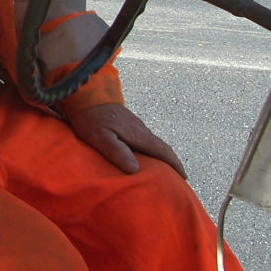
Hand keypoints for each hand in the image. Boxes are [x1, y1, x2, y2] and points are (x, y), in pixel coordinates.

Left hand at [67, 103, 188, 178]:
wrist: (86, 92)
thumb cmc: (91, 116)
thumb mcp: (100, 137)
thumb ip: (117, 151)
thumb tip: (135, 170)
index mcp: (138, 134)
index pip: (162, 151)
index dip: (175, 164)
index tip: (184, 177)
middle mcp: (140, 129)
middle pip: (161, 147)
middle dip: (172, 162)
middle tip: (178, 178)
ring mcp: (134, 125)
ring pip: (153, 143)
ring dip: (161, 156)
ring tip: (163, 171)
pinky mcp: (127, 123)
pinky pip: (144, 139)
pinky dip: (150, 150)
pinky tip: (143, 156)